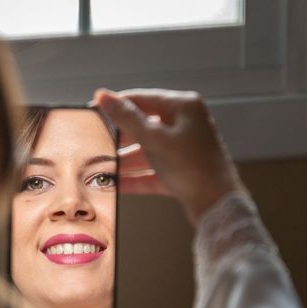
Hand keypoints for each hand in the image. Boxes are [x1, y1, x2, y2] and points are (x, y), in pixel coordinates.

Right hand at [95, 88, 244, 224]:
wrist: (218, 206)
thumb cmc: (194, 167)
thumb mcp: (154, 140)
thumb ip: (127, 119)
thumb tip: (104, 97)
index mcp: (183, 107)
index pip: (141, 99)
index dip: (115, 106)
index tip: (92, 112)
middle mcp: (184, 124)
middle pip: (142, 127)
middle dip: (118, 140)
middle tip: (96, 145)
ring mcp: (182, 149)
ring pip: (145, 151)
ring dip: (123, 162)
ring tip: (101, 169)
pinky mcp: (179, 171)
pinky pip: (151, 171)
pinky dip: (134, 177)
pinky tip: (115, 185)